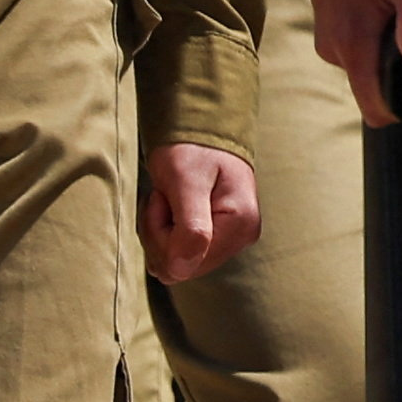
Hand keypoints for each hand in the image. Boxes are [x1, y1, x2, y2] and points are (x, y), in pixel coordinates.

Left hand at [142, 142, 260, 284]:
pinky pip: (178, 253)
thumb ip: (189, 228)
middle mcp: (241, 238)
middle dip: (160, 233)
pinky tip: (171, 208)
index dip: (162, 235)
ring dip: (159, 231)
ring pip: (176, 262)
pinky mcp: (216, 238)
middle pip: (181, 266)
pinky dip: (164, 232)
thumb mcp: (185, 180)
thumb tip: (180, 272)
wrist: (199, 130)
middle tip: (164, 196)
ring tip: (169, 198)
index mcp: (240, 224)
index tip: (164, 197)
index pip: (186, 262)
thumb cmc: (192, 147)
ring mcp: (230, 240)